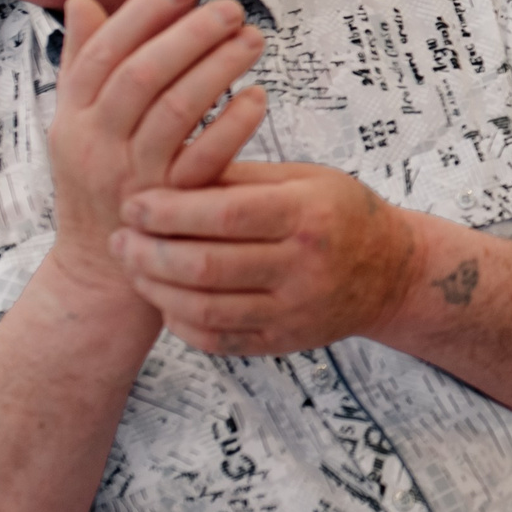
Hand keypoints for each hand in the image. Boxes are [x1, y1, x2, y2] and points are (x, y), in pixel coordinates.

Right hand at [45, 0, 266, 297]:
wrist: (101, 272)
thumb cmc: (97, 182)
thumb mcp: (77, 126)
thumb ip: (81, 64)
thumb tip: (80, 1)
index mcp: (72, 116)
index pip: (102, 52)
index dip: (142, 14)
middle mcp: (97, 144)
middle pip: (141, 76)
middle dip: (188, 35)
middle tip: (232, 8)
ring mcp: (134, 177)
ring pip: (175, 112)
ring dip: (218, 69)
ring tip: (254, 40)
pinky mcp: (172, 207)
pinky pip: (206, 160)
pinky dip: (234, 124)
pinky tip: (259, 97)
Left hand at [113, 162, 421, 357]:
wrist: (392, 272)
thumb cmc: (339, 213)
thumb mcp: (303, 178)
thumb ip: (239, 177)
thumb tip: (166, 170)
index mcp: (308, 213)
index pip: (224, 214)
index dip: (169, 210)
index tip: (133, 203)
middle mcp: (304, 265)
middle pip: (206, 264)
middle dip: (149, 252)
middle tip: (119, 238)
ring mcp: (295, 310)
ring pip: (204, 308)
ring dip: (155, 288)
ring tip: (132, 266)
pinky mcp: (285, 341)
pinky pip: (218, 338)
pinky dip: (180, 322)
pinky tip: (163, 299)